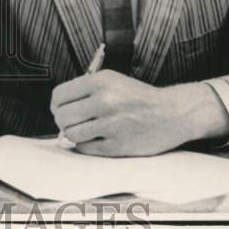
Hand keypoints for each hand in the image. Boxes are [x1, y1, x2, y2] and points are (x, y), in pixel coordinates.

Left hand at [50, 71, 228, 156]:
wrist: (172, 113)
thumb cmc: (138, 97)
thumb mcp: (112, 81)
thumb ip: (85, 91)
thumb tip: (58, 108)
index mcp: (101, 81)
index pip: (60, 95)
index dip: (56, 104)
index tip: (61, 109)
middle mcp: (105, 101)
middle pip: (62, 116)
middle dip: (62, 121)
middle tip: (70, 122)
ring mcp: (111, 125)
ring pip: (71, 134)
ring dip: (73, 134)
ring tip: (83, 131)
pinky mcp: (118, 145)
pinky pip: (86, 148)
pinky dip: (85, 145)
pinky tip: (94, 139)